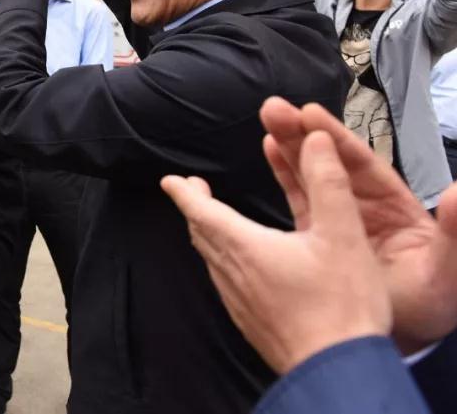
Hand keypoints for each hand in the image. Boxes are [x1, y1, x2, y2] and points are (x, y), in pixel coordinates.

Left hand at [161, 129, 390, 374]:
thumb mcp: (343, 233)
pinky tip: (245, 269)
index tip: (169, 181)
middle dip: (196, 209)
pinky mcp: (250, 323)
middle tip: (196, 191)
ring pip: (213, 261)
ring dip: (210, 236)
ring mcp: (238, 302)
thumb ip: (327, 181)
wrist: (338, 370)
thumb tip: (314, 139)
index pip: (201, 212)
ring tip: (217, 224)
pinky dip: (225, 263)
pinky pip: (227, 284)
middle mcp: (232, 275)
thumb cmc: (341, 306)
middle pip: (202, 235)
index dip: (184, 193)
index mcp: (244, 247)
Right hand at [260, 97, 456, 352]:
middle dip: (303, 133)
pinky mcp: (318, 238)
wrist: (398, 341)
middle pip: (330, 161)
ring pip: (311, 174)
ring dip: (290, 146)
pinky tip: (270, 149)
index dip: (336, 138)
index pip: (361, 164)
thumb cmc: (432, 303)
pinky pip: (300, 199)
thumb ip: (454, 231)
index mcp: (394, 206)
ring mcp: (338, 220)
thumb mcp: (447, 268)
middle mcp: (365, 205)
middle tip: (275, 109)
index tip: (310, 113)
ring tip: (268, 122)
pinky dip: (285, 173)